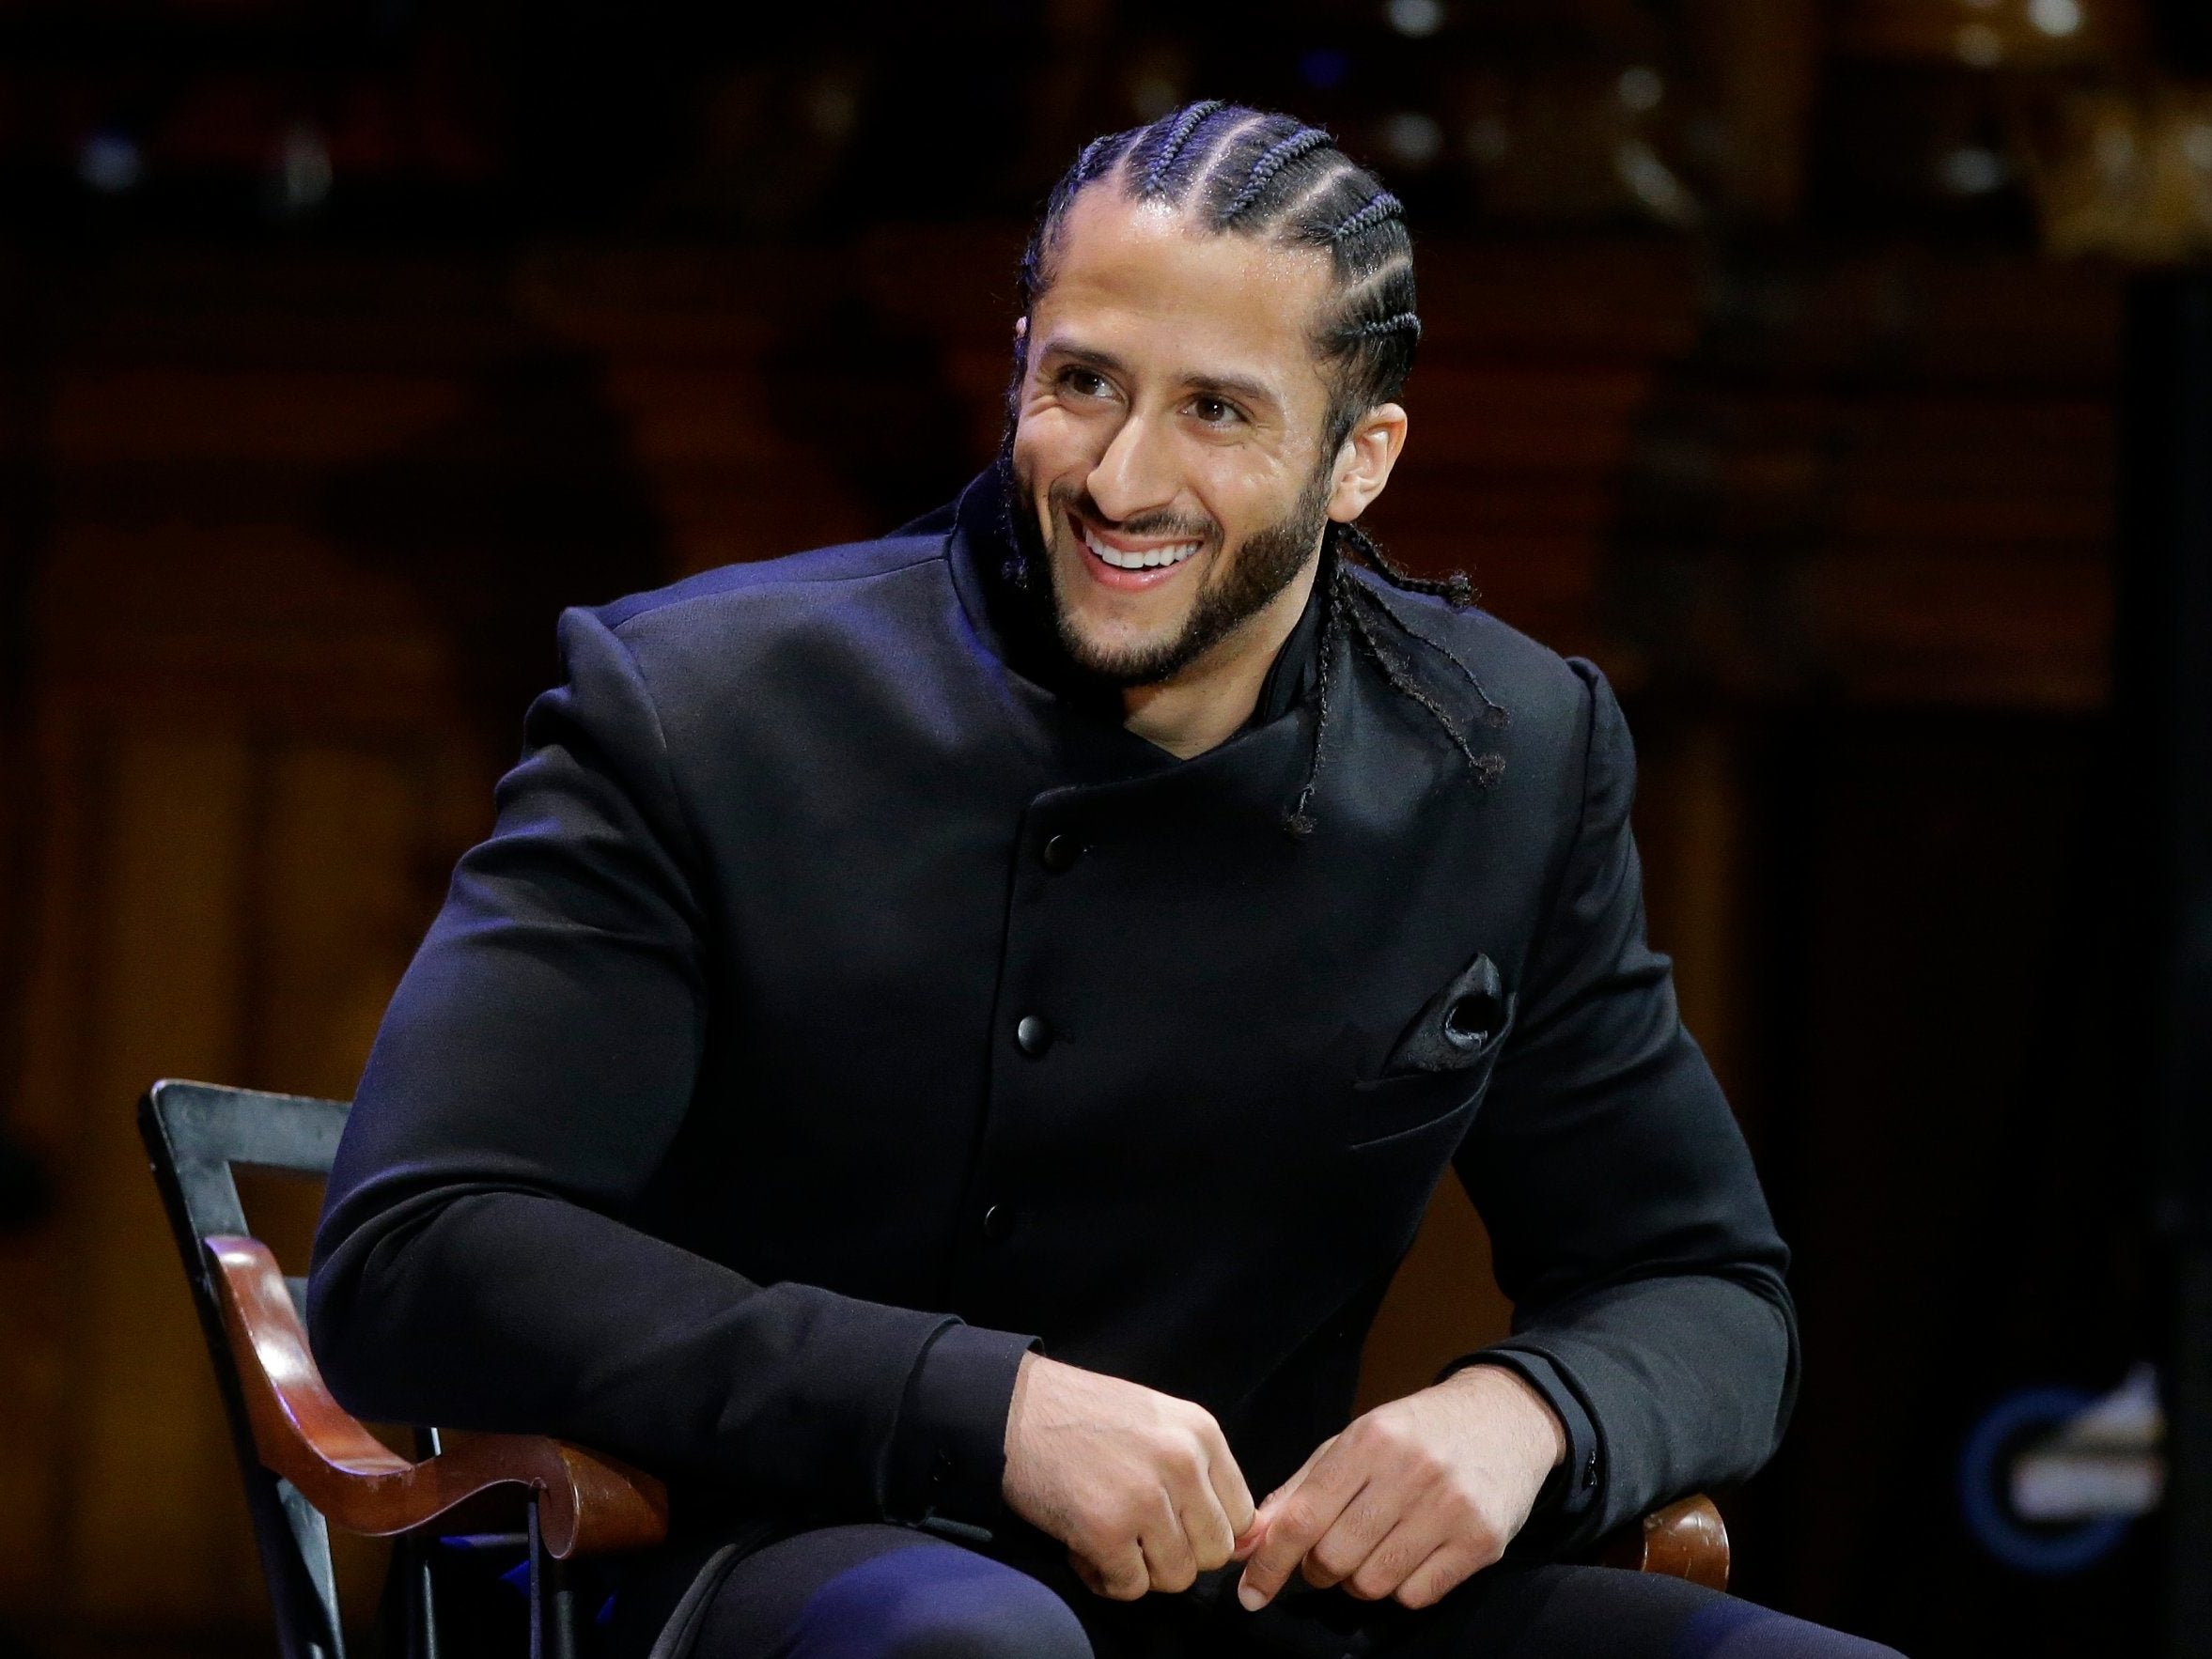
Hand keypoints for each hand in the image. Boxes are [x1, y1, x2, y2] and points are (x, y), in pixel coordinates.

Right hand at [1001, 1353, 1257, 1600]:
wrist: (1013, 1407)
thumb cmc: (1081, 1415)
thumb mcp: (1158, 1421)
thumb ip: (1198, 1469)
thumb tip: (1240, 1539)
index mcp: (1201, 1432)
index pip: (1242, 1516)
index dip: (1207, 1531)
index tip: (1174, 1527)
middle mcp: (1182, 1463)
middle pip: (1215, 1552)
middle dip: (1177, 1554)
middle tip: (1138, 1536)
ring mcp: (1145, 1498)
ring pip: (1177, 1576)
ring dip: (1142, 1570)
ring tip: (1108, 1540)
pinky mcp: (1105, 1530)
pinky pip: (1130, 1587)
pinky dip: (1106, 1579)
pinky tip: (1084, 1549)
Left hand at [1233, 1364, 1564, 1612]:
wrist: (1504, 1418)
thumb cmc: (1415, 1433)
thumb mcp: (1353, 1442)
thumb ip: (1299, 1491)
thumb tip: (1248, 1543)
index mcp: (1368, 1441)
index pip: (1303, 1516)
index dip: (1270, 1561)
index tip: (1250, 1592)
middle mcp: (1409, 1471)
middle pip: (1334, 1558)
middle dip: (1320, 1568)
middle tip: (1331, 1552)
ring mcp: (1449, 1507)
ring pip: (1374, 1583)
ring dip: (1361, 1580)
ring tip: (1375, 1549)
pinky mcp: (1481, 1540)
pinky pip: (1417, 1596)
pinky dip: (1402, 1588)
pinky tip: (1411, 1555)